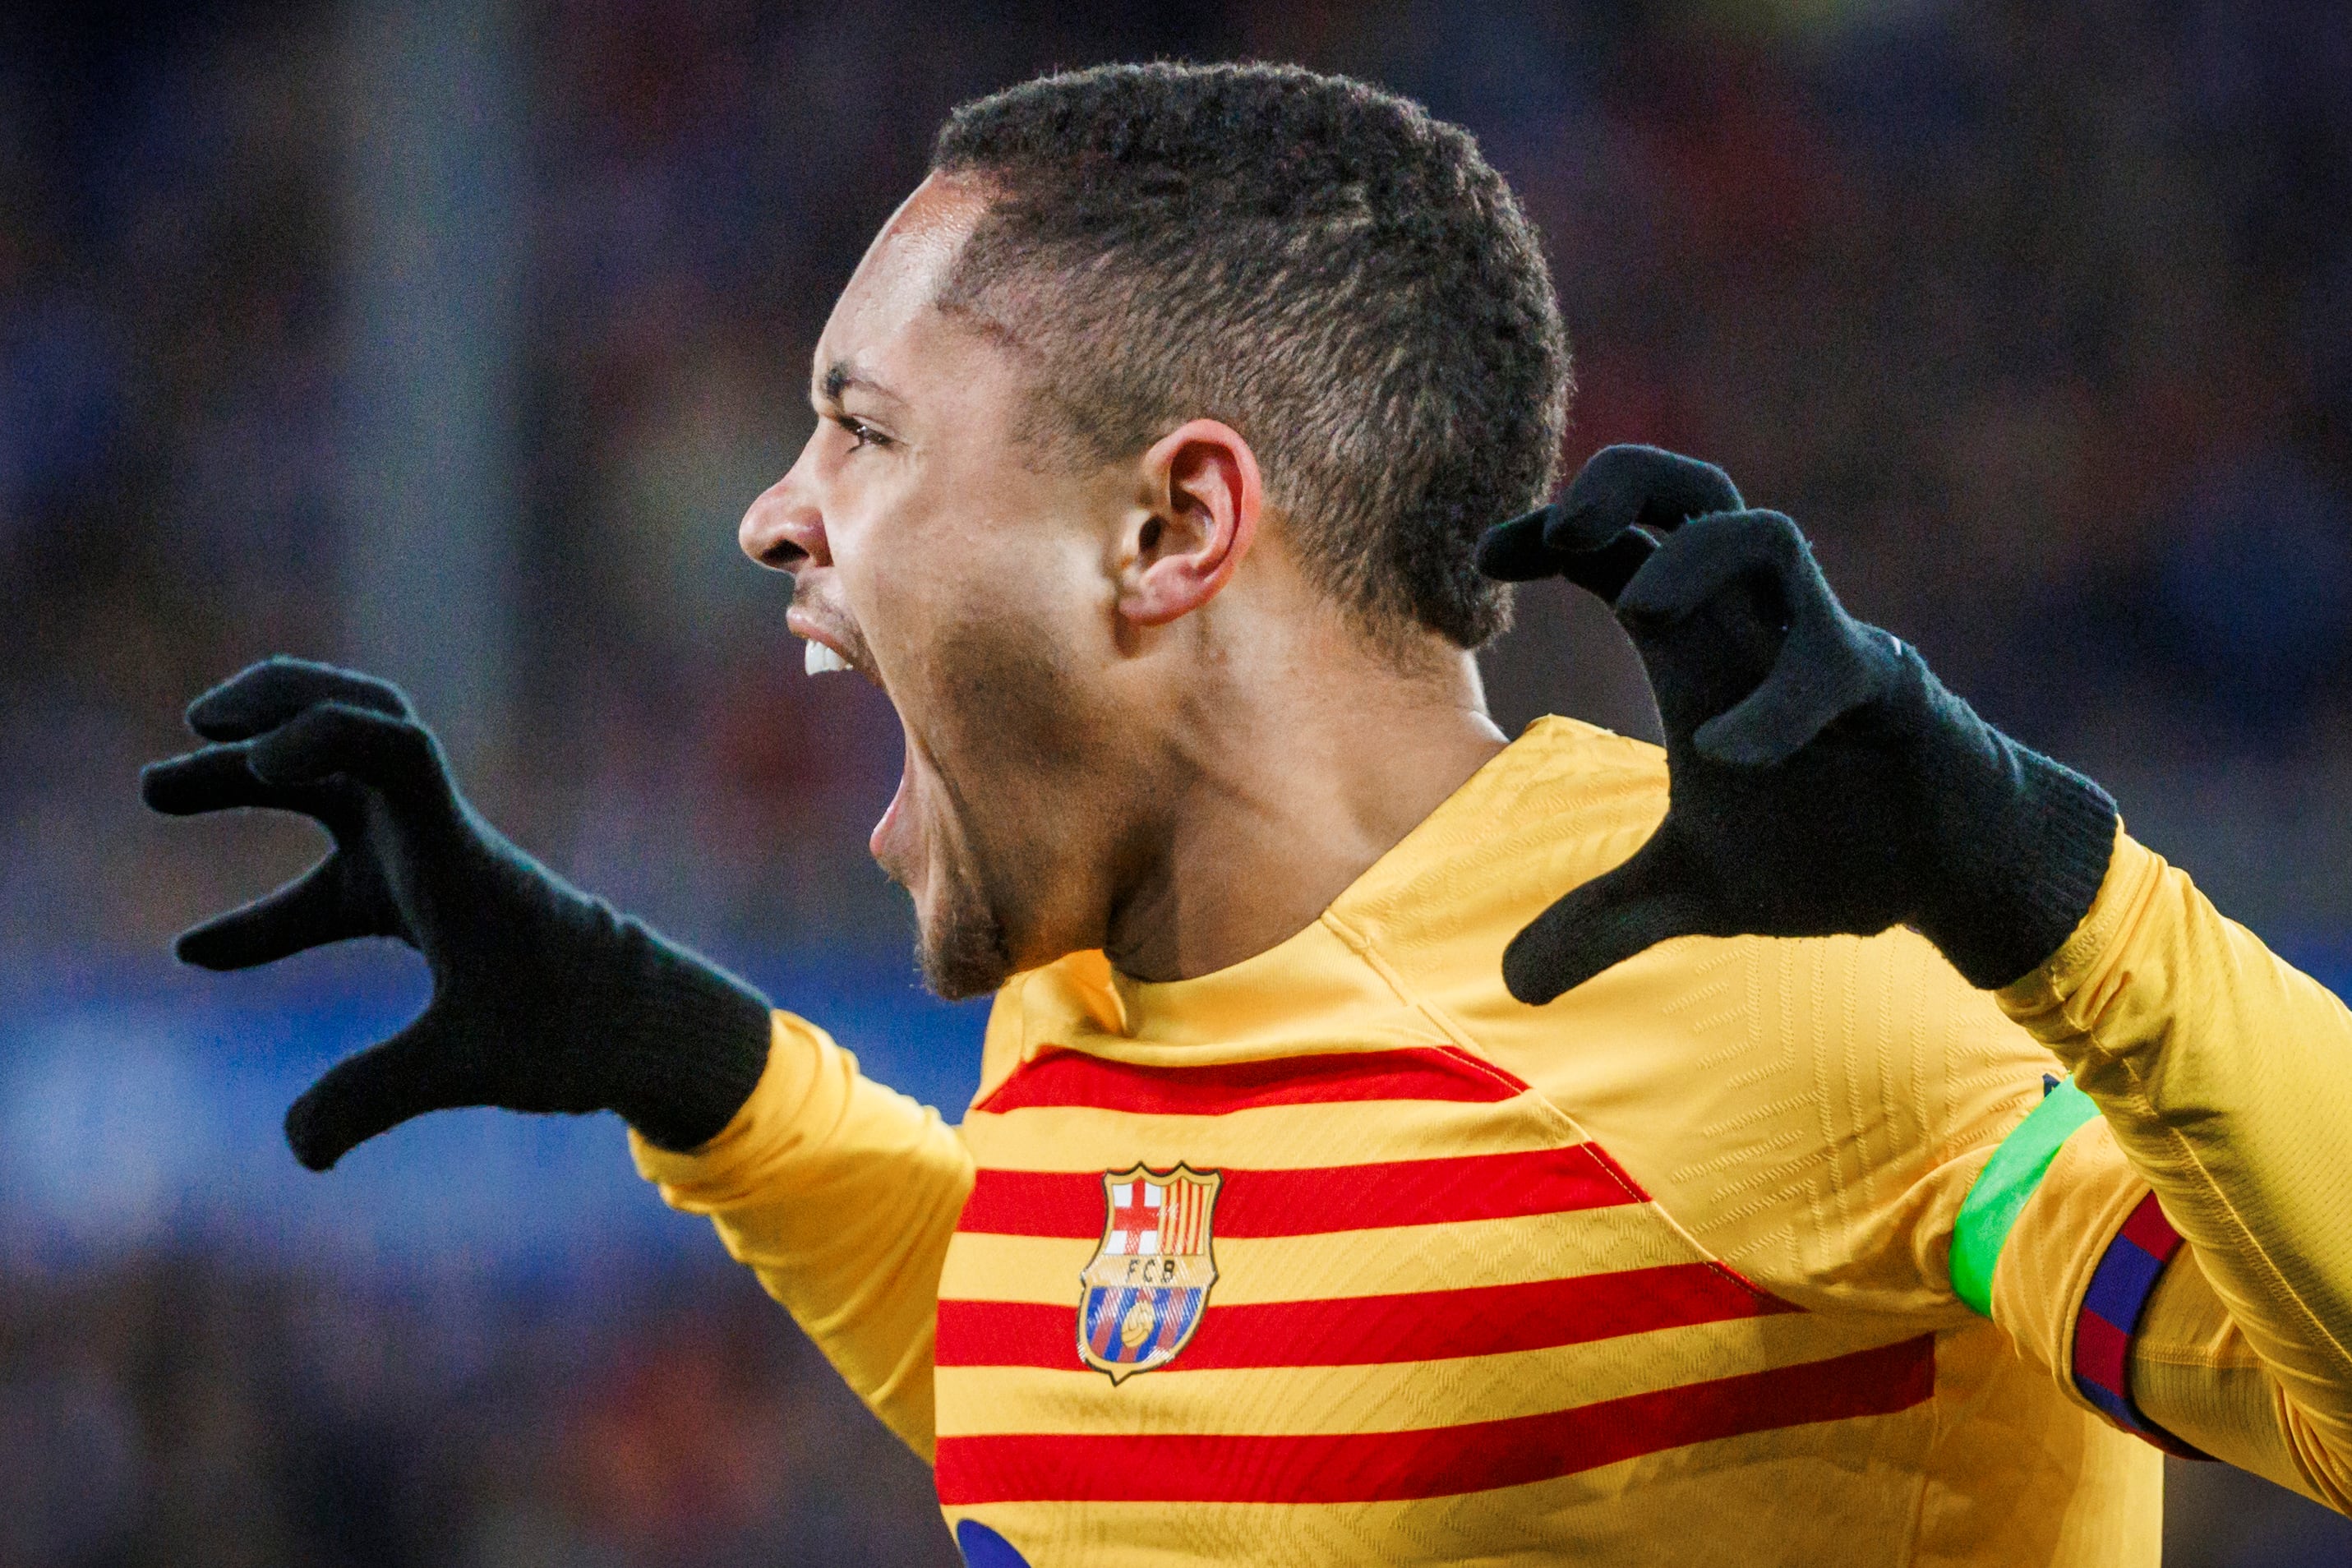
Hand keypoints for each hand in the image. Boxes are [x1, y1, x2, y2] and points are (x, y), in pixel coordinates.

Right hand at [142, 658, 770, 1168]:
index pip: (397, 745)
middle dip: (270, 718)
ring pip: (333, 790)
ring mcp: (425, 863)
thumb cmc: (572, 1028)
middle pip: (353, 732)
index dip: (325, 730)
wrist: (643, 1025)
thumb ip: (376, 1096)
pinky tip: (197, 950)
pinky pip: (332, 876)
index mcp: (452, 853)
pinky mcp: (420, 902)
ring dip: (249, 779)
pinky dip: (268, 904)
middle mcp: (435, 838)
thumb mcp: (469, 1064)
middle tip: (188, 743)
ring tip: (155, 790)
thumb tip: (296, 1149)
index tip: (253, 758)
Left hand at [1477, 445, 2117, 1003]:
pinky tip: (1725, 753)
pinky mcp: (1891, 692)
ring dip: (1693, 556)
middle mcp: (1755, 628)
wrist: (1953, 871)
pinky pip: (1837, 665)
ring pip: (1766, 535)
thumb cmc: (1826, 847)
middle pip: (1693, 490)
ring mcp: (1825, 646)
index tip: (1486, 559)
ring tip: (1637, 609)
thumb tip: (1513, 986)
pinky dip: (1777, 702)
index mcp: (1701, 651)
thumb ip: (1603, 922)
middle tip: (1557, 530)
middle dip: (1624, 483)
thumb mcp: (1693, 892)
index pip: (1618, 550)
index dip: (1551, 535)